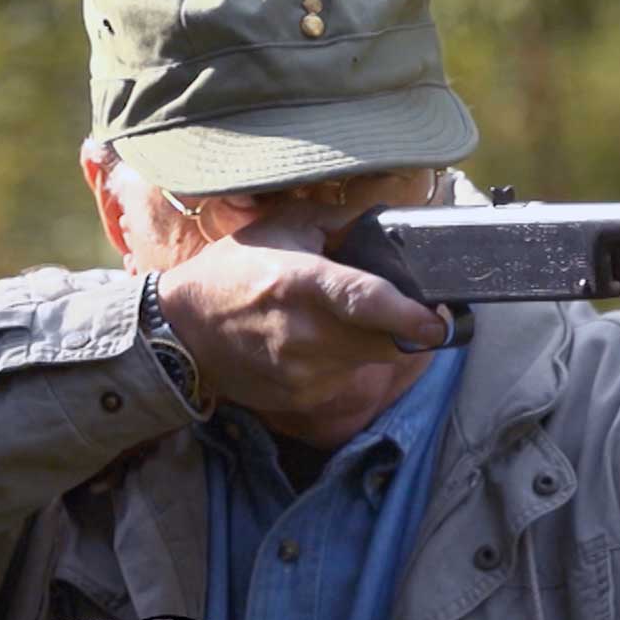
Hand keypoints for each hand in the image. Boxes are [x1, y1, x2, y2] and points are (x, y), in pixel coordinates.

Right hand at [154, 215, 446, 414]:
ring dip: (370, 343)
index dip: (407, 315)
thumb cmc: (236, 269)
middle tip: (401, 312)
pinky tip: (314, 344)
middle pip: (383, 341)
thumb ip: (345, 223)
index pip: (362, 300)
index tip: (439, 323)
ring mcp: (300, 370)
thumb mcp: (285, 226)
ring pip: (369, 361)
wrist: (180, 331)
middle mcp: (302, 331)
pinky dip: (343, 362)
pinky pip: (346, 379)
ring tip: (336, 321)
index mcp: (300, 281)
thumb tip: (397, 227)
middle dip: (402, 329)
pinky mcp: (299, 397)